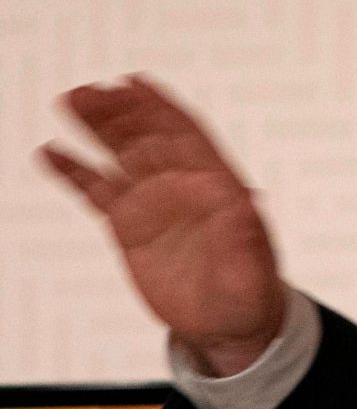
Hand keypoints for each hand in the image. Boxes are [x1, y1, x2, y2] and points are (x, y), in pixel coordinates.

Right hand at [37, 74, 289, 377]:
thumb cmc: (250, 296)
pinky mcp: (129, 224)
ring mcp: (154, 202)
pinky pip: (97, 190)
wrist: (227, 324)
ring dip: (98, 127)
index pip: (188, 137)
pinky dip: (74, 172)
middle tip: (89, 91)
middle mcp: (184, 186)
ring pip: (121, 154)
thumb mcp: (253, 270)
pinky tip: (50, 153)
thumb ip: (245, 237)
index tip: (136, 84)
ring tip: (71, 100)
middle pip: (149, 137)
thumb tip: (245, 203)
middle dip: (122, 111)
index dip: (163, 108)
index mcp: (219, 187)